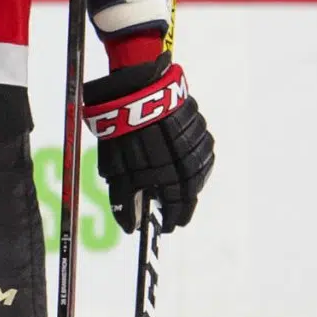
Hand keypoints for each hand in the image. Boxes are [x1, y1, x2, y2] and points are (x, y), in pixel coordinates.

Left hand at [82, 54, 214, 231]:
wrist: (138, 89)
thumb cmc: (124, 133)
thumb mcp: (117, 170)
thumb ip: (125, 200)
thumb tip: (130, 227)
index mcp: (173, 175)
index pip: (177, 206)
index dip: (172, 218)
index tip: (167, 227)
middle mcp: (191, 161)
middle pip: (191, 191)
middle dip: (182, 205)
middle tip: (174, 215)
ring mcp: (198, 142)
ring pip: (198, 170)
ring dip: (189, 183)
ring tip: (178, 192)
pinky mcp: (199, 124)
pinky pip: (200, 150)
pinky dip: (192, 161)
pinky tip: (183, 164)